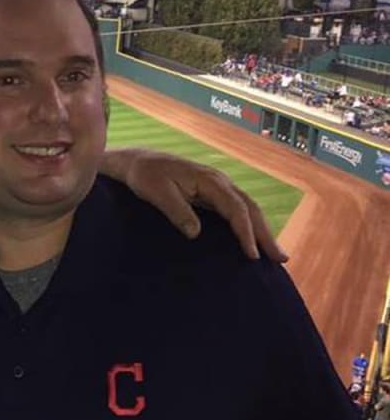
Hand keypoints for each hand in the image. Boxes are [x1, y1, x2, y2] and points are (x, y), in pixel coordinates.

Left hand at [100, 148, 287, 261]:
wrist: (138, 162)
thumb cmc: (146, 176)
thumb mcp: (157, 193)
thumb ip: (177, 212)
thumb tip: (196, 234)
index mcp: (209, 180)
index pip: (236, 208)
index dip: (245, 232)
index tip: (251, 254)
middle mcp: (219, 182)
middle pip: (250, 208)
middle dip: (265, 234)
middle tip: (281, 258)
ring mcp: (218, 187)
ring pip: (247, 209)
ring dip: (262, 231)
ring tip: (275, 254)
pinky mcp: (212, 193)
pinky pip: (237, 210)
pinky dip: (249, 225)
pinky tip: (253, 240)